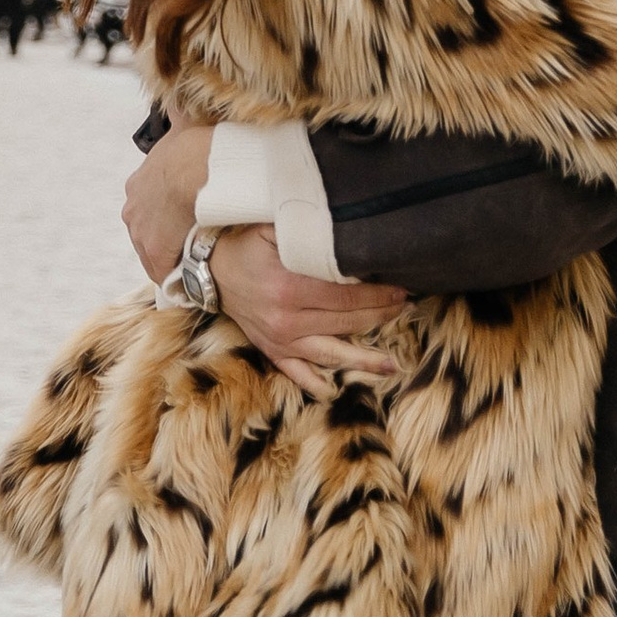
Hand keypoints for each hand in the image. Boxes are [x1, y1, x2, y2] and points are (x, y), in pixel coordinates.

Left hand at [123, 118, 213, 281]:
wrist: (196, 170)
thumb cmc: (193, 147)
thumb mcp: (182, 127)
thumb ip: (178, 116)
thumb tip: (176, 99)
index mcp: (138, 184)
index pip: (150, 204)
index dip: (167, 211)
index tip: (185, 214)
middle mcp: (133, 211)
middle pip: (150, 230)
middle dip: (170, 234)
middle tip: (196, 237)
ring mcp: (142, 235)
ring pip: (159, 251)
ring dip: (177, 255)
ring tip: (203, 257)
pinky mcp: (157, 256)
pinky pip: (170, 273)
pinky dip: (183, 275)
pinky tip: (201, 274)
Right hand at [209, 225, 407, 401]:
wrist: (211, 270)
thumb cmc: (247, 244)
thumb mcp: (273, 227)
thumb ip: (307, 232)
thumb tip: (345, 231)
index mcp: (290, 286)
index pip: (347, 295)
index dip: (378, 294)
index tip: (400, 289)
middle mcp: (287, 319)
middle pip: (346, 322)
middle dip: (381, 316)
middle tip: (405, 309)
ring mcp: (280, 340)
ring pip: (331, 354)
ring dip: (364, 360)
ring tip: (393, 364)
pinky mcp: (272, 352)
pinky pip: (298, 374)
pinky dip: (318, 383)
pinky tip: (338, 389)